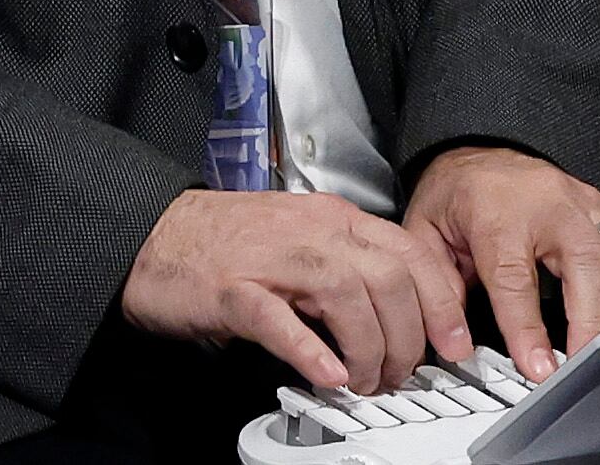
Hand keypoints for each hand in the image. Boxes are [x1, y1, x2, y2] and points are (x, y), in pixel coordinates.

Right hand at [123, 186, 474, 396]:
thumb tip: (401, 312)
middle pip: (389, 279)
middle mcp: (306, 230)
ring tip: (363, 382)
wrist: (146, 234)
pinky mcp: (230, 288)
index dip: (442, 305)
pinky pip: (281, 320)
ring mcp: (267, 256)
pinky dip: (312, 352)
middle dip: (407, 340)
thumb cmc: (220, 243)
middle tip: (399, 376)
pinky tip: (328, 377)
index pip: (410, 252)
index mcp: (329, 217)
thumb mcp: (298, 238)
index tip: (453, 345)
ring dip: (368, 351)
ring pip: (348, 298)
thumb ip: (347, 261)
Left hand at [406, 145, 599, 380]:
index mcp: (497, 211)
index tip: (538, 367)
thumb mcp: (426, 232)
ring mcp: (590, 205)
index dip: (526, 326)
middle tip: (587, 367)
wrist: (481, 148)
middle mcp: (551, 205)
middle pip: (584, 264)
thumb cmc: (457, 195)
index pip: (513, 275)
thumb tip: (452, 341)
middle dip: (591, 321)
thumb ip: (437, 284)